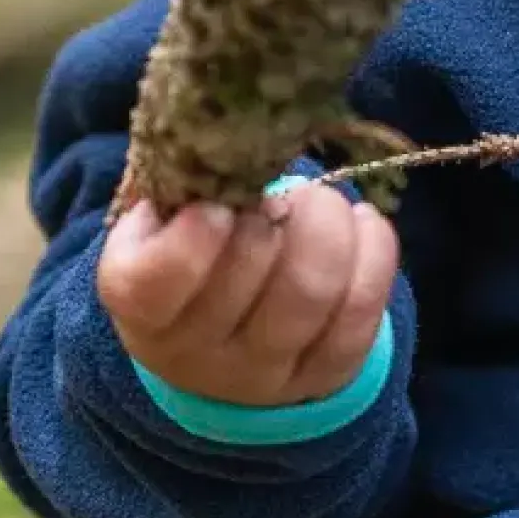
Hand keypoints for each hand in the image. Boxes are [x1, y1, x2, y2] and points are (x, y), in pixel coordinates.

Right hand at [97, 184, 397, 407]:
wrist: (213, 341)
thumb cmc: (185, 256)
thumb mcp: (161, 226)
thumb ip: (183, 190)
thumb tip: (230, 142)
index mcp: (144, 311)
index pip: (160, 280)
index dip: (197, 232)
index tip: (221, 202)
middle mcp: (199, 355)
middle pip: (256, 269)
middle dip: (282, 208)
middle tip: (282, 192)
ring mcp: (265, 374)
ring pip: (316, 290)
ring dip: (331, 224)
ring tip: (321, 204)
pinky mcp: (325, 375)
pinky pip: (363, 309)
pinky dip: (374, 250)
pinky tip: (362, 222)